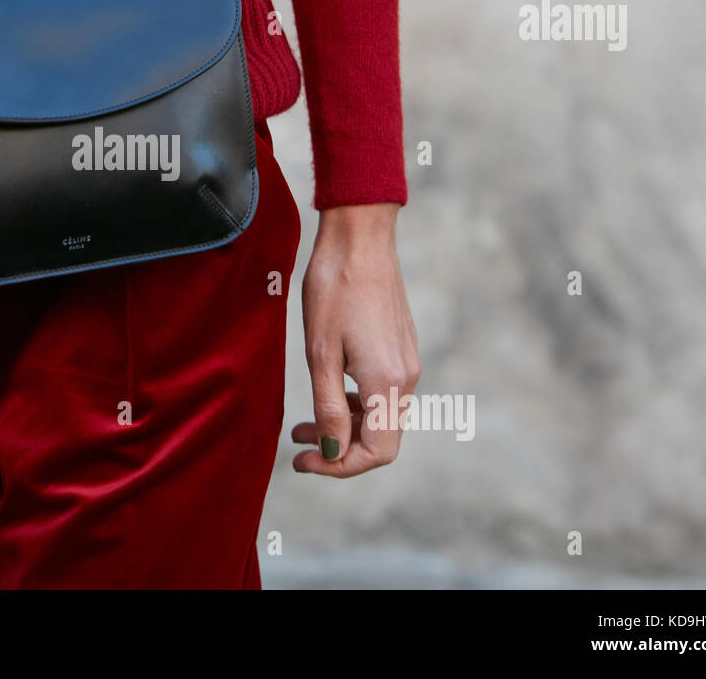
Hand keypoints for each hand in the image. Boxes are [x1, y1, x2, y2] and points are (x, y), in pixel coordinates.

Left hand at [293, 203, 419, 477]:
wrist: (359, 239)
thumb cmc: (333, 290)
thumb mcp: (321, 354)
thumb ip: (330, 408)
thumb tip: (334, 452)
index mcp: (388, 383)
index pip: (376, 452)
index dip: (339, 466)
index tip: (304, 460)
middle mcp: (407, 377)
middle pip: (381, 439)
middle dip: (339, 450)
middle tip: (298, 445)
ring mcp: (407, 361)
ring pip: (381, 416)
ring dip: (345, 427)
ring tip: (304, 424)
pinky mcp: (401, 347)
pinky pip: (383, 392)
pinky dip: (356, 404)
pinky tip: (328, 392)